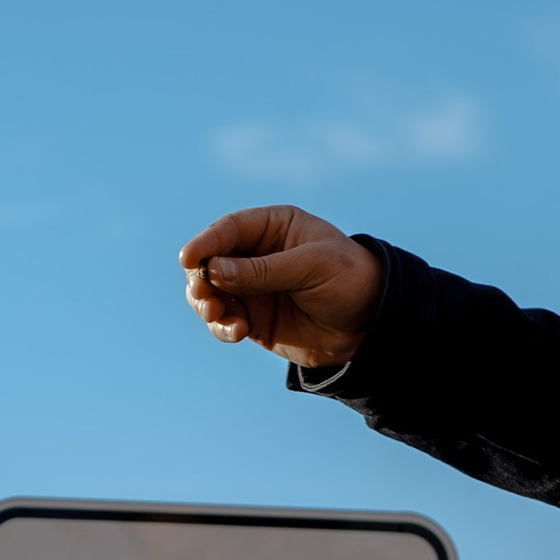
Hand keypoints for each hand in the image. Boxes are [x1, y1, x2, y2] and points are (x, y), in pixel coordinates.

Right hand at [179, 205, 383, 374]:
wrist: (370, 326)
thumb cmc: (348, 280)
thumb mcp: (310, 268)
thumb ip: (263, 271)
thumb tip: (214, 271)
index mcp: (273, 227)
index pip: (230, 229)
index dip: (206, 242)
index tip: (189, 258)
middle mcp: (256, 254)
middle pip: (210, 260)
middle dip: (200, 277)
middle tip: (205, 296)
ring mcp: (252, 287)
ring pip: (210, 292)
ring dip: (206, 304)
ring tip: (218, 316)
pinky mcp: (252, 319)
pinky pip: (223, 320)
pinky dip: (221, 326)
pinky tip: (236, 332)